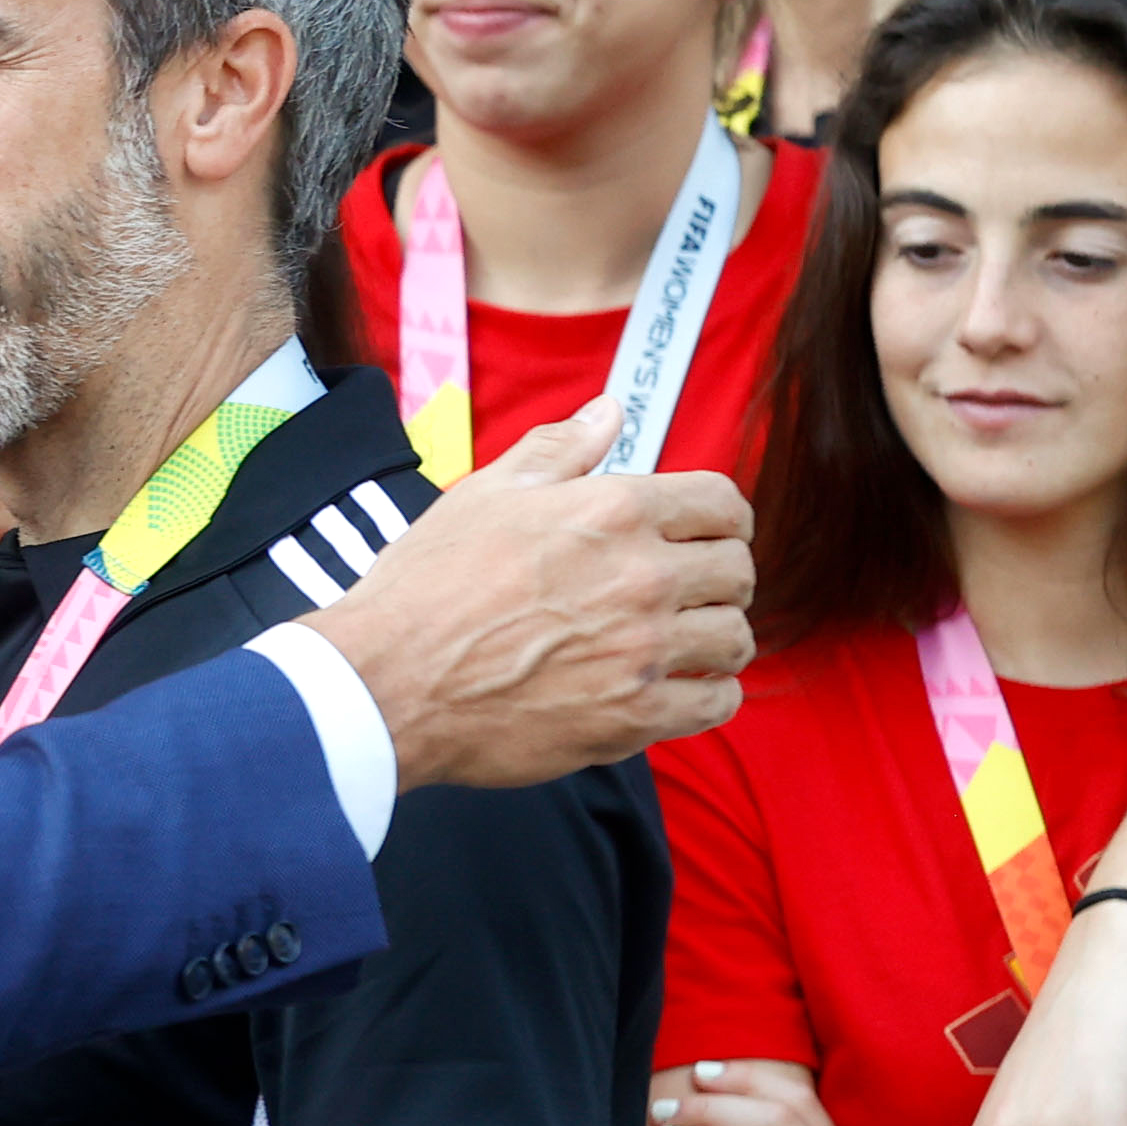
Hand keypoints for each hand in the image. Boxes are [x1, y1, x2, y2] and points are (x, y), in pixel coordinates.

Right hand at [313, 403, 752, 788]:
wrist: (389, 682)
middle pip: (737, 571)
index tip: (710, 536)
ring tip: (686, 644)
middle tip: (690, 594)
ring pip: (733, 638)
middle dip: (720, 579)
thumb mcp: (486, 495)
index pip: (722, 503)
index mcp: (614, 510)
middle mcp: (642, 576)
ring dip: (716, 638)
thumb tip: (609, 411)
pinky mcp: (634, 714)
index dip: (724, 518)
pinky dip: (708, 696)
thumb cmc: (426, 587)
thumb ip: (559, 449)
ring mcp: (643, 649)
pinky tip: (681, 689)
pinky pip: (715, 703)